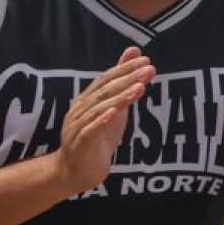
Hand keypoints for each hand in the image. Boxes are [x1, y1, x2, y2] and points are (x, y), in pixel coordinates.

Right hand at [57, 47, 153, 194]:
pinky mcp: (79, 146)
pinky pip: (89, 132)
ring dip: (120, 98)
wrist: (75, 172)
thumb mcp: (114, 108)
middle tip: (149, 70)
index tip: (146, 60)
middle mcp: (79, 111)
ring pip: (98, 109)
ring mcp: (76, 128)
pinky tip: (114, 113)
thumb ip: (122, 83)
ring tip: (139, 88)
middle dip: (128, 79)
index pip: (106, 79)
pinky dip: (101, 121)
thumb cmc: (97, 138)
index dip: (125, 69)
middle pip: (104, 91)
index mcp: (87, 100)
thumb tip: (134, 52)